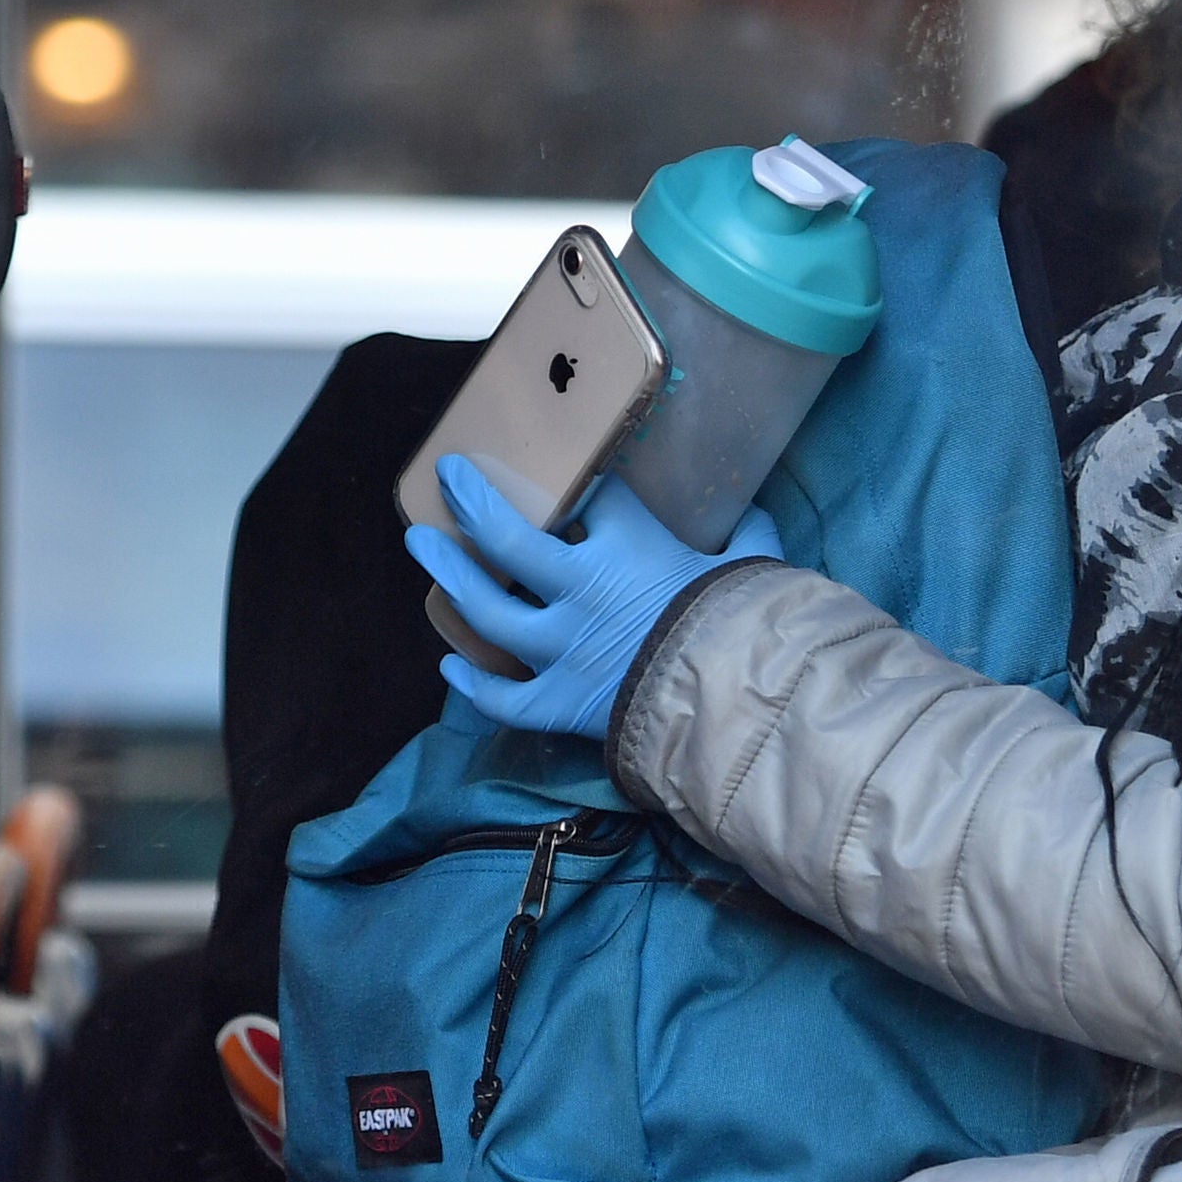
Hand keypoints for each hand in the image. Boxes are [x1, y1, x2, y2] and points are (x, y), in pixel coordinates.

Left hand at [405, 456, 781, 739]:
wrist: (734, 702)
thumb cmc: (744, 624)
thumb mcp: (754, 566)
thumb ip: (750, 536)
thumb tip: (759, 512)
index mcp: (625, 546)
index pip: (590, 501)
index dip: (579, 490)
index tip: (572, 486)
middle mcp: (577, 589)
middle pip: (509, 537)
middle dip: (474, 503)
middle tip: (448, 478)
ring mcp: (559, 649)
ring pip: (486, 607)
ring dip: (449, 573)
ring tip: (422, 543)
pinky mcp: (557, 703)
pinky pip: (502, 696)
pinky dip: (474, 683)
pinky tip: (450, 666)